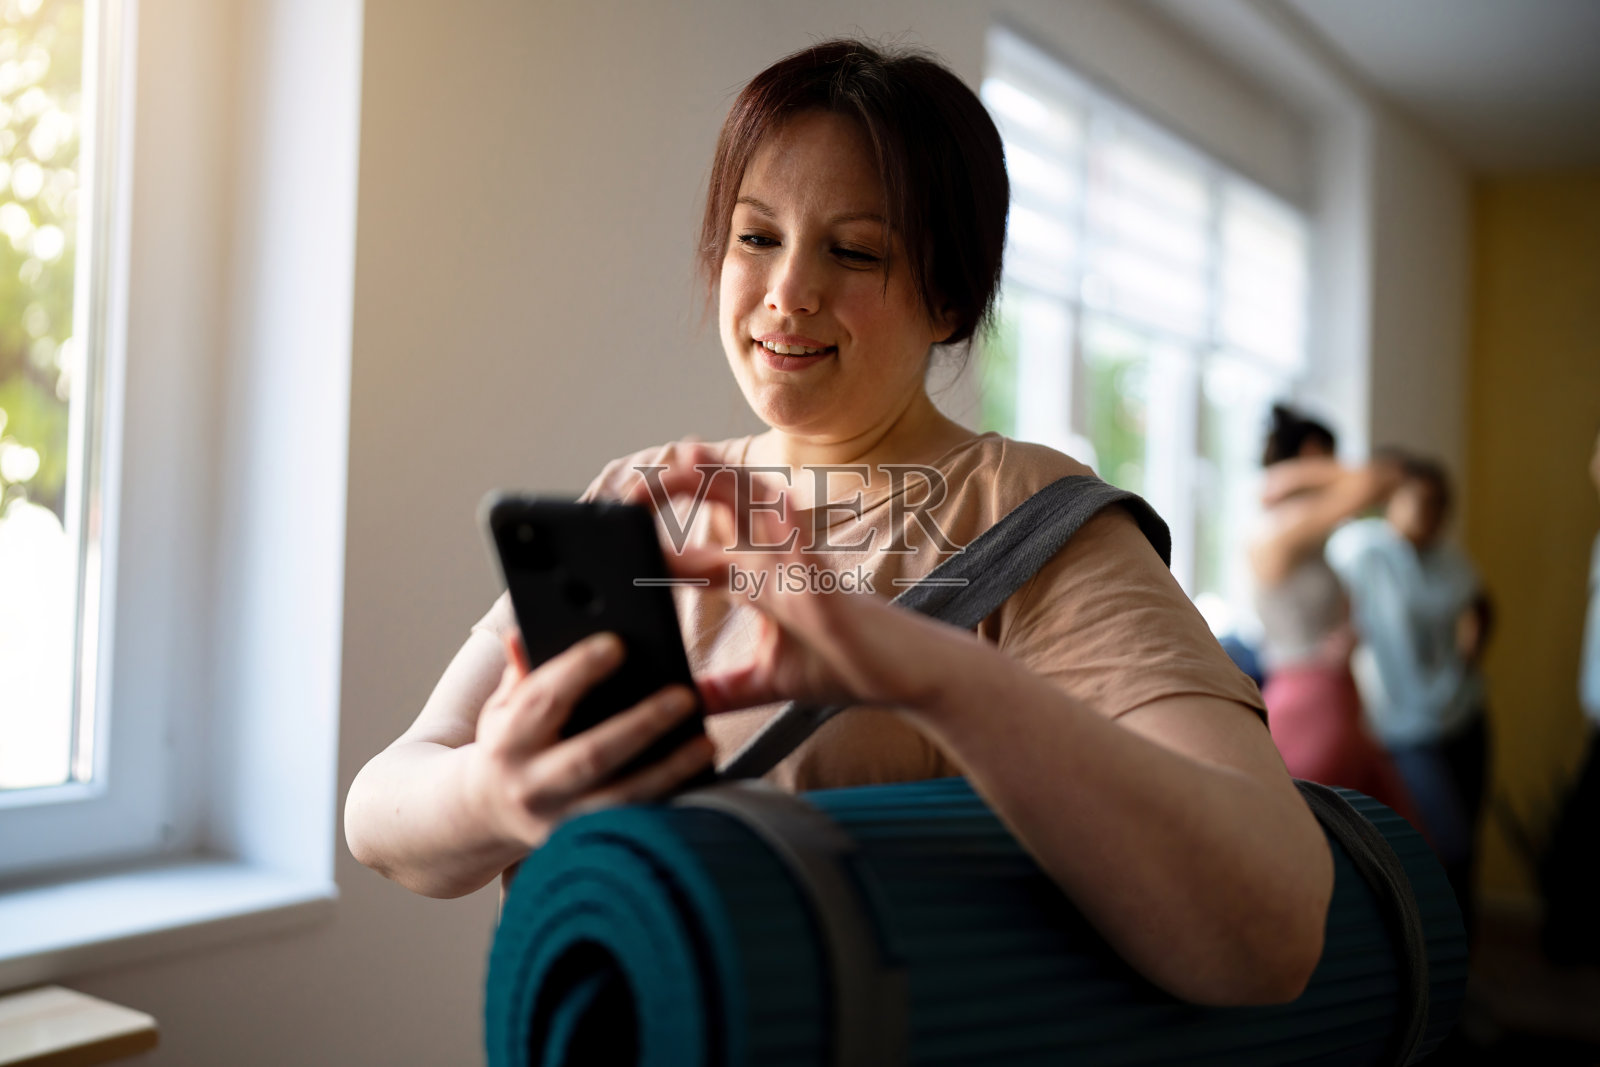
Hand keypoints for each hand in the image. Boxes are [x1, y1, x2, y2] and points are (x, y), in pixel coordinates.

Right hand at [465, 630, 714, 849]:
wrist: (485, 814)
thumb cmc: (508, 746)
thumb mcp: (502, 707)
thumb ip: (520, 671)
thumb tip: (524, 628)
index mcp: (508, 741)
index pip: (543, 699)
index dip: (578, 669)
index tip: (617, 643)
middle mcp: (532, 785)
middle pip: (591, 755)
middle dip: (641, 725)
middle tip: (684, 696)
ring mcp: (559, 821)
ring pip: (621, 799)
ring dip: (668, 771)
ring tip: (705, 743)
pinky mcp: (584, 844)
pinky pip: (633, 824)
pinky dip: (668, 804)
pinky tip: (699, 780)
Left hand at [623, 446, 958, 714]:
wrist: (906, 676)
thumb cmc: (846, 668)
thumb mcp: (766, 683)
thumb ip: (722, 689)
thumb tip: (675, 706)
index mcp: (761, 579)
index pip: (705, 542)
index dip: (663, 527)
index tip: (618, 515)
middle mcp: (777, 561)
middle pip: (724, 507)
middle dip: (683, 486)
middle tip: (636, 479)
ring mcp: (801, 567)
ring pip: (758, 508)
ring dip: (721, 481)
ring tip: (685, 458)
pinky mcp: (825, 585)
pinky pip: (796, 548)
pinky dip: (775, 525)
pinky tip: (759, 505)